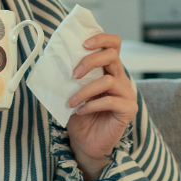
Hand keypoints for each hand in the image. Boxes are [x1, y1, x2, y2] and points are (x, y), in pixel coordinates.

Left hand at [65, 33, 135, 179]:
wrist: (86, 142)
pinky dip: (92, 105)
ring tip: (71, 101)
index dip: (101, 38)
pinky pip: (110, 101)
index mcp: (109, 69)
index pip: (113, 44)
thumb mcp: (71, 91)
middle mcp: (120, 78)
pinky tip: (81, 111)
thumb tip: (52, 60)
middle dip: (90, 61)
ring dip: (85, 90)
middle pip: (112, 56)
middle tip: (73, 73)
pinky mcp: (128, 109)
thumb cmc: (79, 115)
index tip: (84, 43)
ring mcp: (126, 93)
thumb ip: (69, 75)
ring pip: (108, 81)